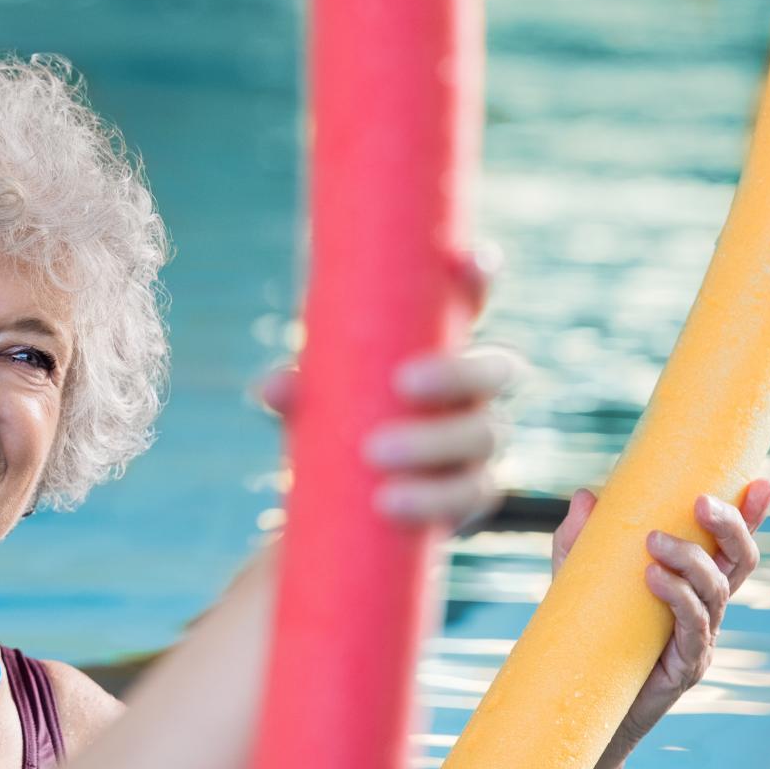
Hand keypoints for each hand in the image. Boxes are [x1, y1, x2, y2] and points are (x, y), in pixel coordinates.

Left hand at [259, 243, 515, 526]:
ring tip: (373, 453)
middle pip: (496, 370)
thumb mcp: (311, 405)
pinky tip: (391, 503)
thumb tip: (272, 387)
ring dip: (433, 443)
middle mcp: (473, 393)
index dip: (477, 282)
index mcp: (439, 352)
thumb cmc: (332, 429)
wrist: (340, 508)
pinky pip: (468, 496)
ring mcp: (479, 445)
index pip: (468, 308)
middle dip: (456, 372)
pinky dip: (430, 498)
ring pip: (485, 435)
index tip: (470, 260)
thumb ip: (294, 390)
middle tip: (402, 384)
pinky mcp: (471, 496)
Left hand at [552, 480, 769, 754]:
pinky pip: (694, 628)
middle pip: (739, 563)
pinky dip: (679, 599)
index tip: (760, 482)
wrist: (578, 700)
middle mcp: (706, 608)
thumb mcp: (576, 579)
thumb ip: (581, 540)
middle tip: (700, 502)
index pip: (728, 545)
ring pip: (717, 592)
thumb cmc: (585, 633)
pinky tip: (654, 578)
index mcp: (692, 582)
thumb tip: (587, 496)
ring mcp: (700, 638)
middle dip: (730, 528)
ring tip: (653, 541)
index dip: (750, 516)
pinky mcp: (685, 665)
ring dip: (692, 560)